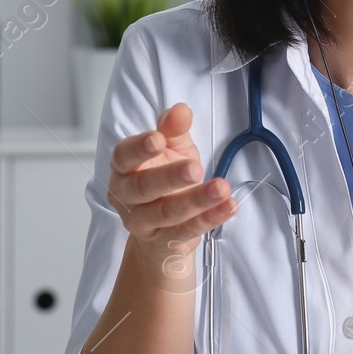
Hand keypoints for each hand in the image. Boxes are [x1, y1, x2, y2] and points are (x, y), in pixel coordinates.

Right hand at [107, 103, 235, 267]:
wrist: (160, 232)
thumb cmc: (164, 179)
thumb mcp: (172, 150)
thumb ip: (173, 129)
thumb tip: (181, 111)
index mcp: (123, 168)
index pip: (124, 156)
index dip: (139, 148)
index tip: (158, 139)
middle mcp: (126, 196)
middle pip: (144, 187)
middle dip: (170, 177)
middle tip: (194, 168)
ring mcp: (142, 222)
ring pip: (167, 213)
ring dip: (196, 200)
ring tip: (221, 188)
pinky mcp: (163, 242)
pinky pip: (186, 231)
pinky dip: (209, 219)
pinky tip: (228, 206)